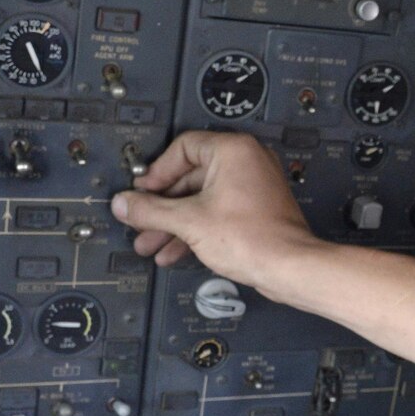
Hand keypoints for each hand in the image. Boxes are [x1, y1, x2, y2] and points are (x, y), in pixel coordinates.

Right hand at [108, 131, 321, 297]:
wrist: (289, 269)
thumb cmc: (254, 238)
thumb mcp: (188, 221)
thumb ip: (150, 210)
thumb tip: (124, 204)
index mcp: (233, 151)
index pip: (183, 147)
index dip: (158, 171)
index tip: (142, 191)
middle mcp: (246, 163)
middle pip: (189, 177)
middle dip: (161, 206)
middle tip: (140, 221)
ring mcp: (252, 188)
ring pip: (200, 200)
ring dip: (173, 223)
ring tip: (150, 243)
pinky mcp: (255, 212)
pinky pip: (215, 214)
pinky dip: (194, 230)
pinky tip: (173, 252)